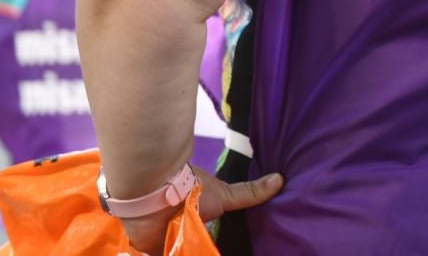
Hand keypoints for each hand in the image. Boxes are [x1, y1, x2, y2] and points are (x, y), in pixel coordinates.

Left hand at [119, 167, 282, 254]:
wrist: (156, 193)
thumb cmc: (190, 191)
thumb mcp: (226, 195)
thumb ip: (250, 193)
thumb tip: (281, 179)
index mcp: (195, 220)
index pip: (202, 240)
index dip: (206, 244)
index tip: (211, 245)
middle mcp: (179, 230)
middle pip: (187, 246)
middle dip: (193, 248)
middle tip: (199, 249)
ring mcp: (162, 242)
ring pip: (174, 252)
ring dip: (178, 251)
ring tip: (187, 250)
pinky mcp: (146, 250)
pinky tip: (170, 253)